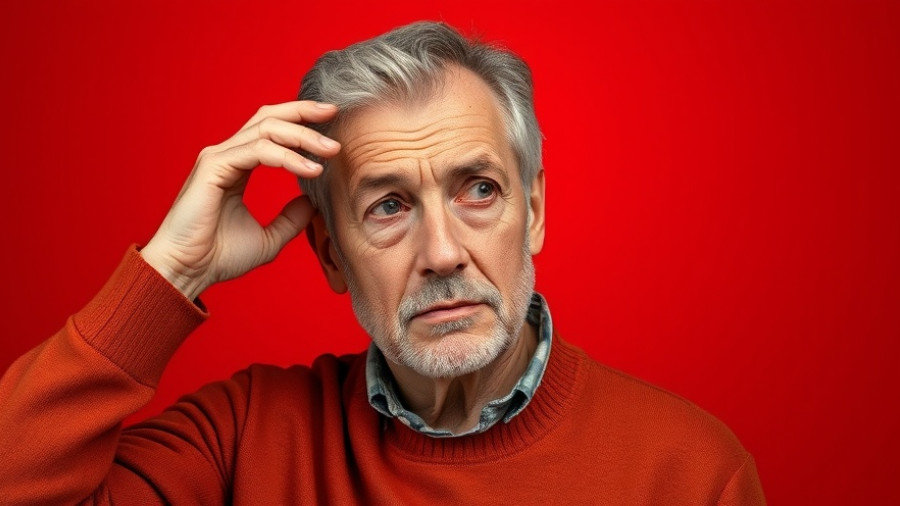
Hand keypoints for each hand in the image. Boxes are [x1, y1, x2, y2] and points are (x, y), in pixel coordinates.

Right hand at [140, 101, 339, 299]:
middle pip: (269, 118)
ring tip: (331, 149)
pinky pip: (258, 151)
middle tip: (333, 113)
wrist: (187, 272)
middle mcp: (227, 155)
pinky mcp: (213, 167)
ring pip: (267, 130)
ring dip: (303, 136)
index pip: (271, 130)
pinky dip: (288, 157)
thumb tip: (312, 203)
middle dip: (303, 112)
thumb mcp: (268, 239)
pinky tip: (311, 169)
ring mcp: (218, 158)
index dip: (300, 121)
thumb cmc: (218, 257)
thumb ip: (290, 219)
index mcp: (237, 166)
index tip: (330, 121)